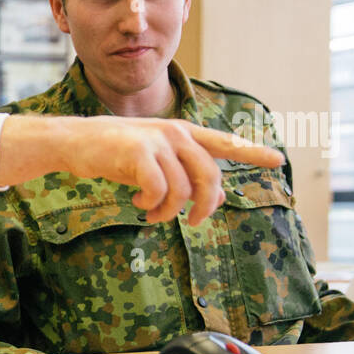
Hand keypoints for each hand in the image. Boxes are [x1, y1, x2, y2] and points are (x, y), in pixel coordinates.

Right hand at [0, 115, 285, 224]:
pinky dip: (152, 205)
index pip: (225, 143)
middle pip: (209, 176)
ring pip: (182, 188)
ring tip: (154, 215)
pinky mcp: (138, 153)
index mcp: (182, 132)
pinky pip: (159, 190)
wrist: (75, 141)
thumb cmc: (113, 153)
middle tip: (194, 222)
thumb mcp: (152, 161)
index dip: (253, 152)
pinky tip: (140, 204)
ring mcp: (157, 141)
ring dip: (170, 211)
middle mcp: (175, 133)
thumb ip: (181, 174)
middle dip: (205, 205)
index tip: (278, 161)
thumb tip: (211, 201)